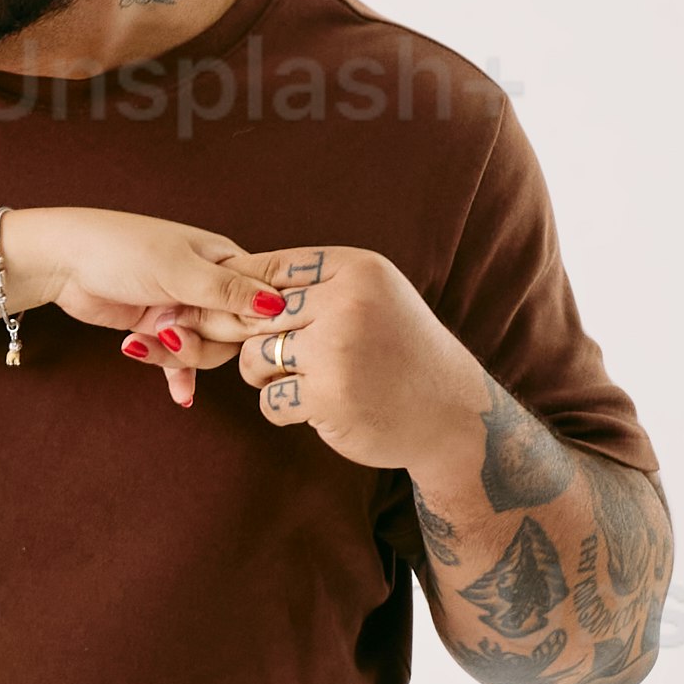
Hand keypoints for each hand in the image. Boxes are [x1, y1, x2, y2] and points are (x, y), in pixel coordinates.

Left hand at [12, 211, 271, 412]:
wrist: (60, 261)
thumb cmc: (119, 249)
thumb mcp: (178, 269)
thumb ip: (227, 291)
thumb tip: (279, 305)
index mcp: (224, 259)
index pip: (262, 300)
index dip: (250, 322)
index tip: (224, 327)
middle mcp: (209, 285)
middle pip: (234, 333)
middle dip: (202, 340)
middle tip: (169, 330)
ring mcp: (183, 308)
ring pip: (205, 350)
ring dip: (177, 355)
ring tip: (142, 341)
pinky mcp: (158, 328)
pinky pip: (180, 361)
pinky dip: (178, 376)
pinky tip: (181, 397)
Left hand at [220, 240, 467, 467]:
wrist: (453, 414)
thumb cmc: (401, 352)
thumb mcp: (374, 297)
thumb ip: (316, 285)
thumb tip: (231, 280)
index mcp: (359, 269)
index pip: (270, 269)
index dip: (249, 295)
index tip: (254, 320)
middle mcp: (348, 303)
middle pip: (255, 316)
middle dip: (262, 341)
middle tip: (294, 359)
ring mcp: (338, 351)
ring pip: (253, 357)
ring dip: (268, 376)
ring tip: (306, 381)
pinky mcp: (329, 398)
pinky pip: (269, 400)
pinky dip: (283, 409)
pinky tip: (317, 407)